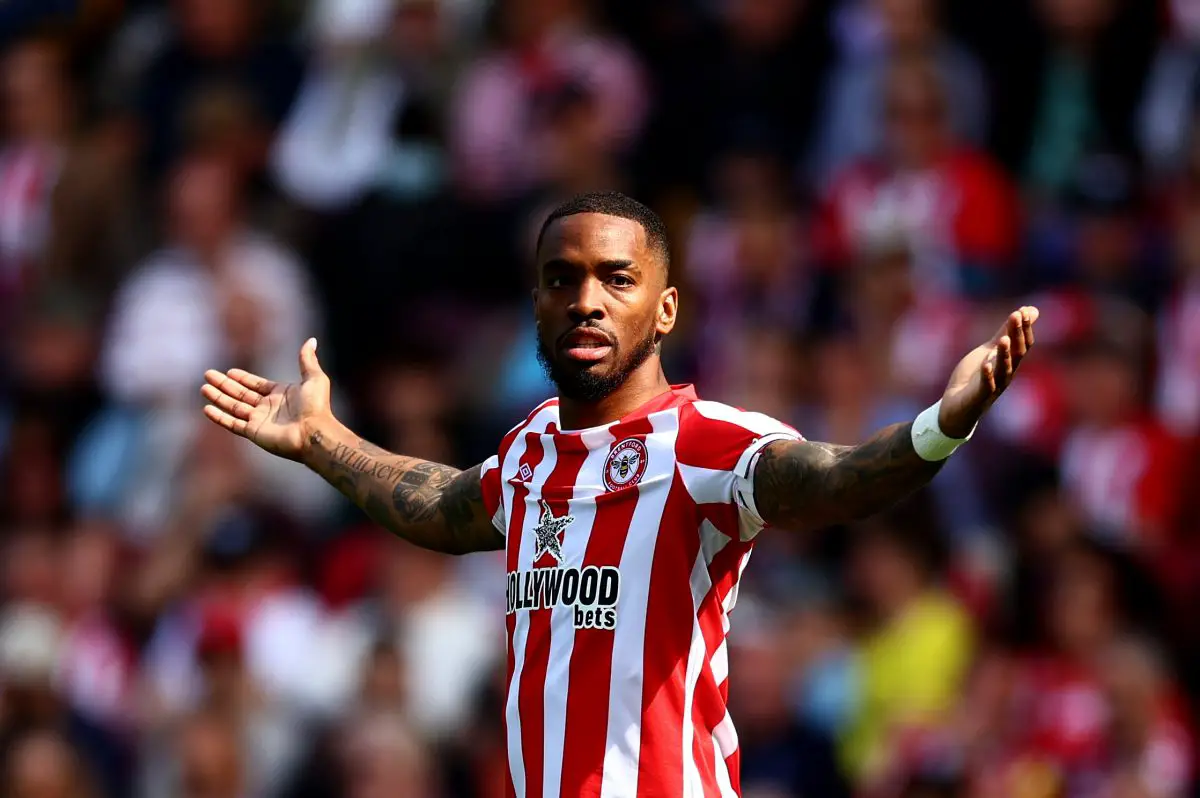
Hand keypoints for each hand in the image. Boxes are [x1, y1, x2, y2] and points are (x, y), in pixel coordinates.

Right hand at [200, 338, 332, 461]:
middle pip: (241, 394)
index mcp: (280, 394)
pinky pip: (232, 423)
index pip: (256, 385)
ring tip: (203, 388)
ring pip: (233, 407)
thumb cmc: (316, 406)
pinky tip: (207, 408)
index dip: (243, 378)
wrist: (313, 432)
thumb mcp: (314, 378)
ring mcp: (259, 420)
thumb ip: (307, 360)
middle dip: (224, 385)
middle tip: (208, 375)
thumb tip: (311, 340)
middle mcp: (268, 407)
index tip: (229, 372)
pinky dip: (219, 417)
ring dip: (218, 397)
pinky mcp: (253, 432)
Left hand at [938, 306, 1038, 437]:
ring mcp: (994, 386)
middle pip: (1017, 353)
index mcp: (1010, 363)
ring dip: (1004, 354)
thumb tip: (1029, 310)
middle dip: (1017, 334)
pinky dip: (987, 375)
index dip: (1025, 328)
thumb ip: (1006, 332)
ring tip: (1004, 339)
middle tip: (1017, 315)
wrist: (956, 407)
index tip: (1024, 311)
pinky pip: (986, 386)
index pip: (1023, 344)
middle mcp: (1006, 374)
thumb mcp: (989, 350)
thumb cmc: (975, 377)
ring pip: (1003, 369)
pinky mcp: (979, 396)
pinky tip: (986, 364)